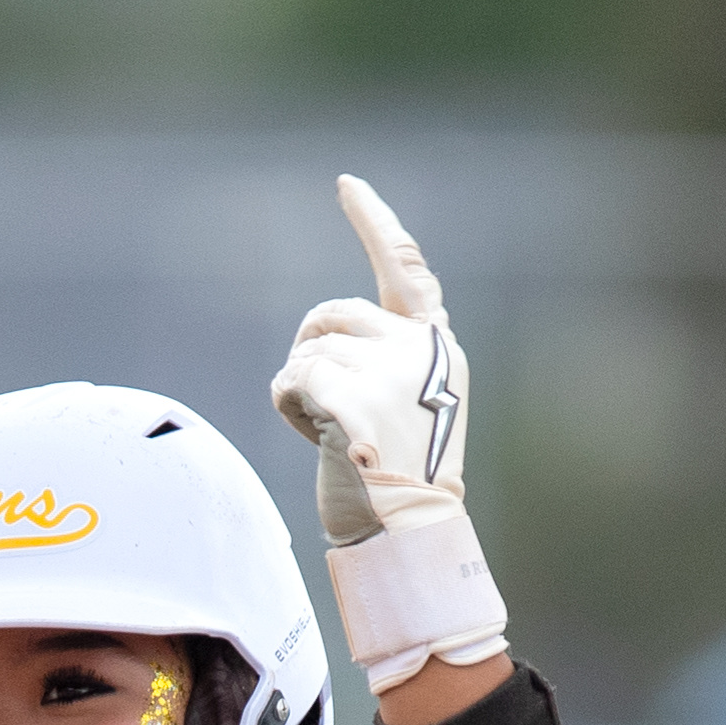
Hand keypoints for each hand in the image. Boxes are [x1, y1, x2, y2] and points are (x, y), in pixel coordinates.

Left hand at [270, 177, 505, 692]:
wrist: (409, 539)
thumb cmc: (397, 487)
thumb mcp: (403, 412)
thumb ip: (381, 364)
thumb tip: (322, 344)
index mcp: (437, 349)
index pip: (404, 271)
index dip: (374, 224)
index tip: (347, 185)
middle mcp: (420, 350)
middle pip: (330, 315)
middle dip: (310, 354)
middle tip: (325, 411)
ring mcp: (392, 374)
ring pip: (307, 350)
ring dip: (300, 392)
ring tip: (330, 436)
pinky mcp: (357, 401)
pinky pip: (292, 379)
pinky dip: (287, 409)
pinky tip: (315, 440)